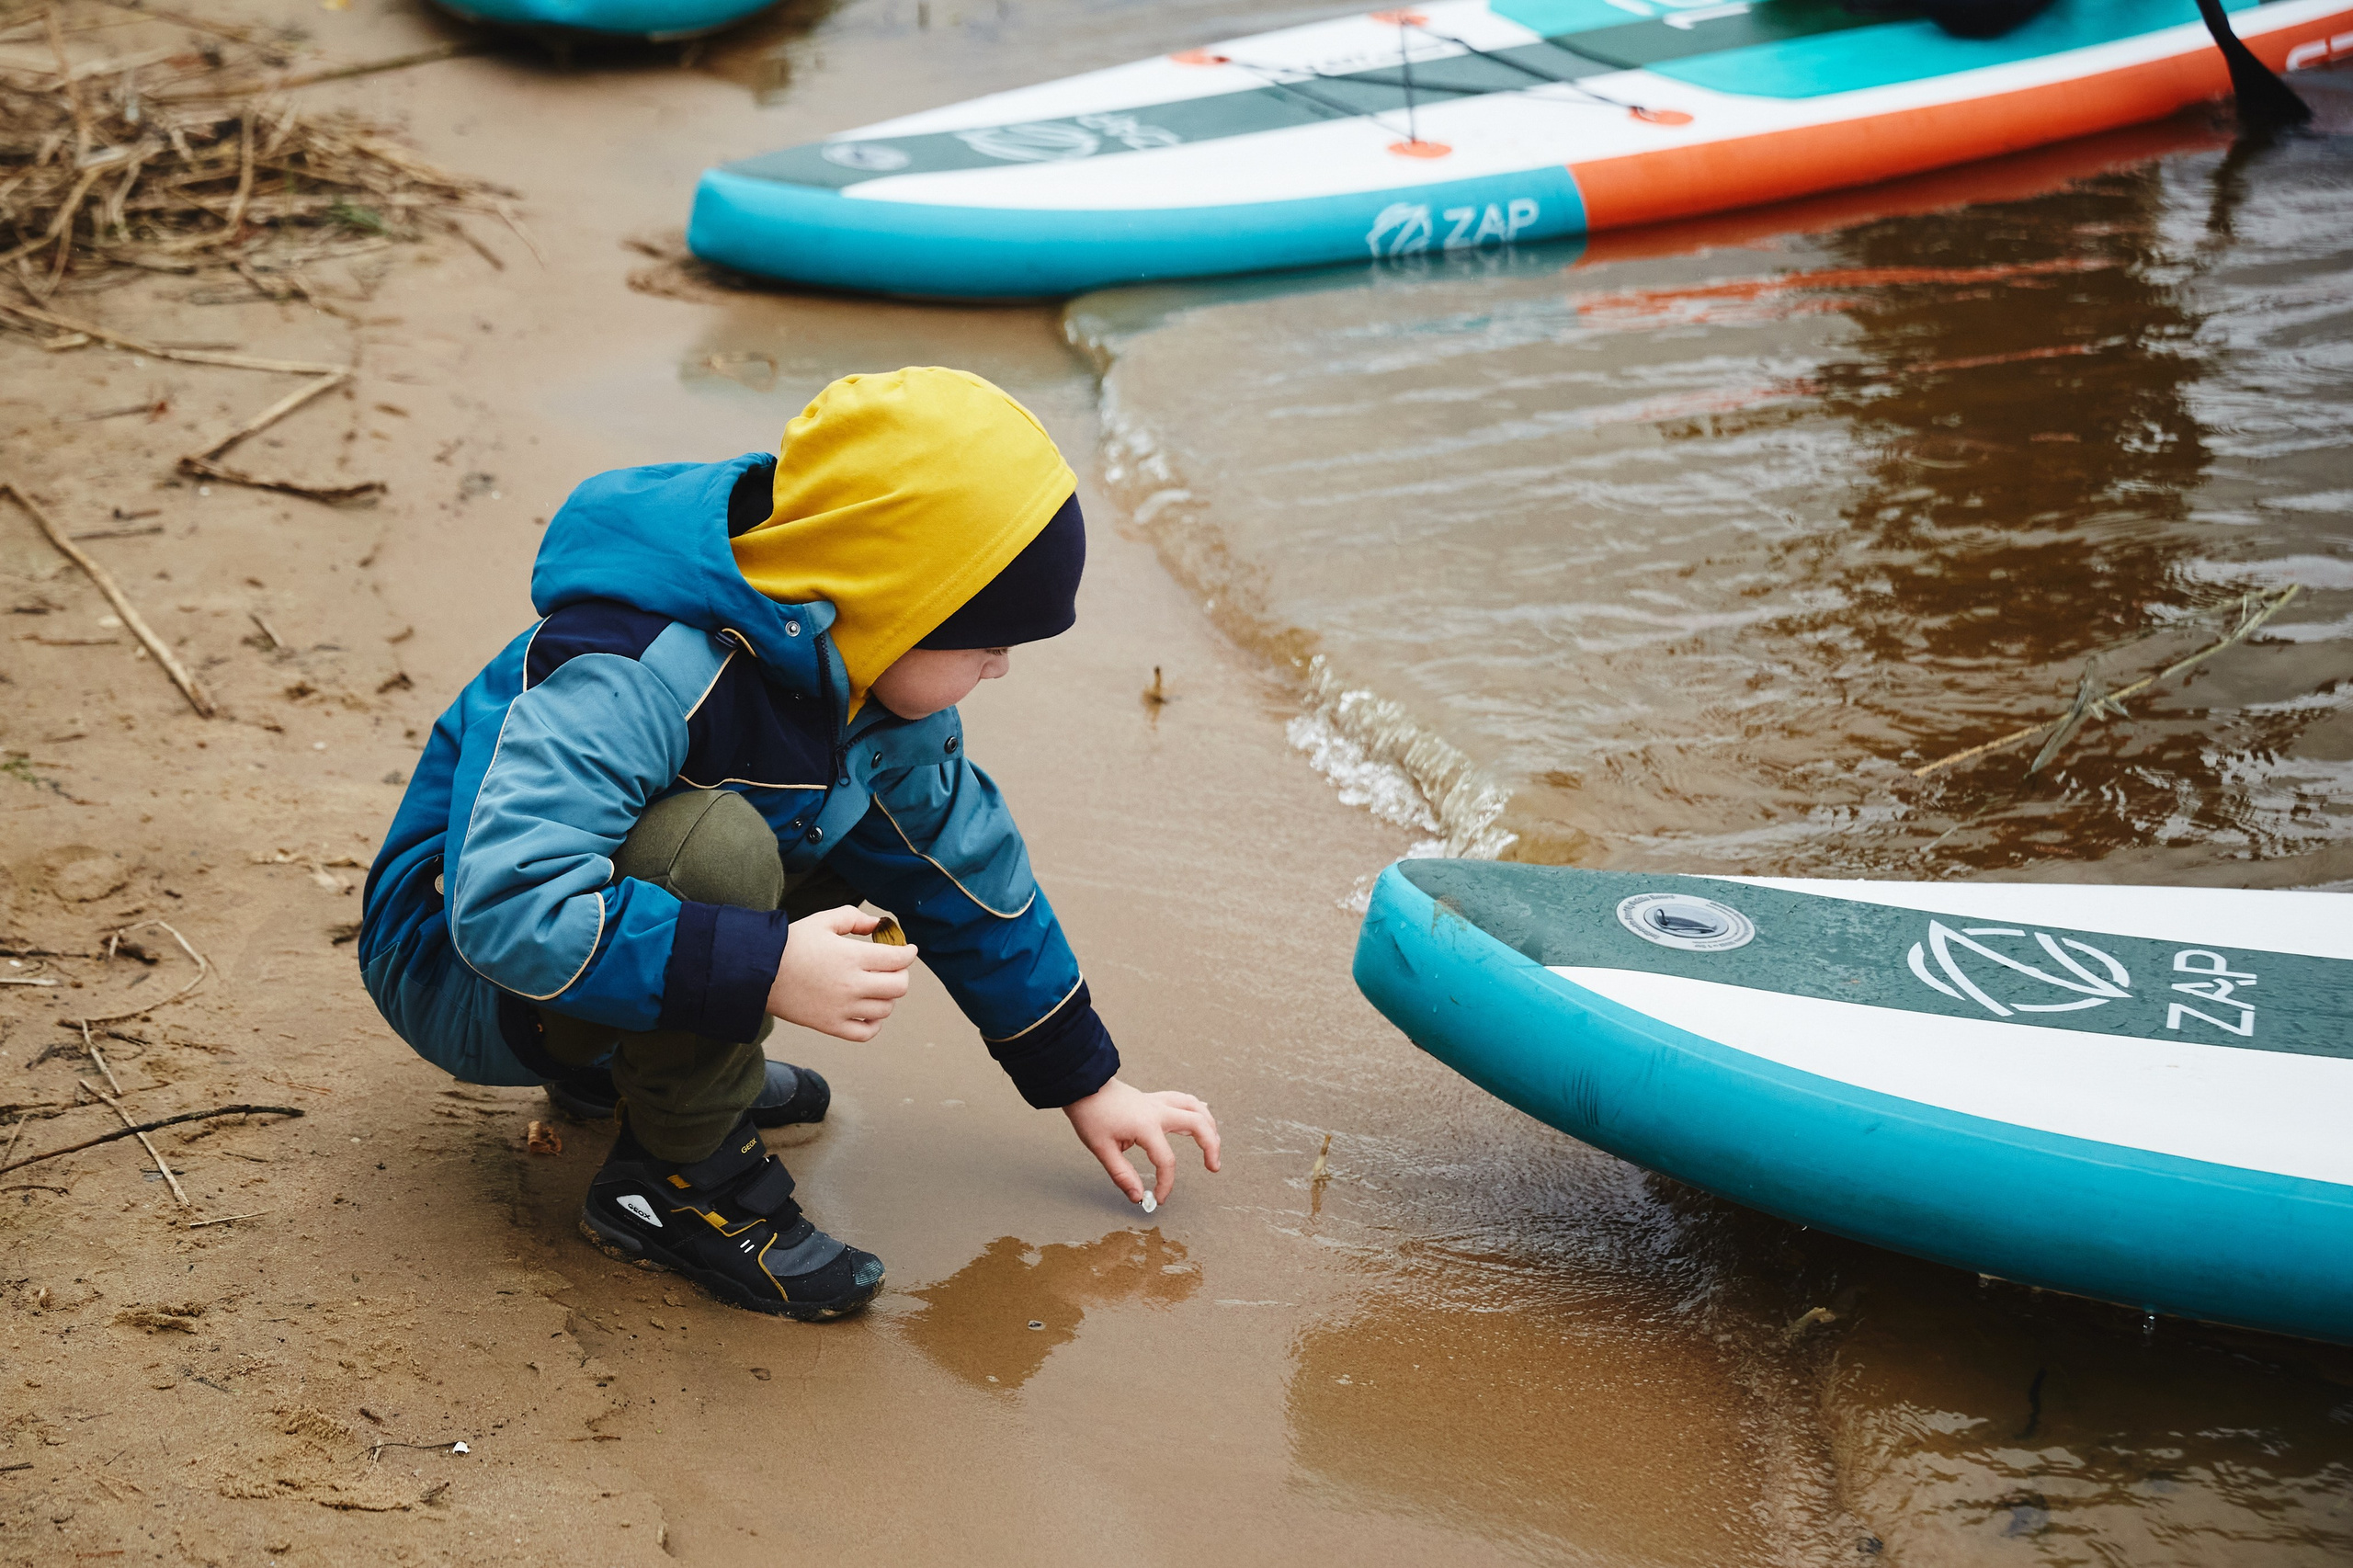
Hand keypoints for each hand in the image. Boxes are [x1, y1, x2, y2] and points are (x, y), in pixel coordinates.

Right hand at [766, 906, 918, 1041]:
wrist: (757, 971)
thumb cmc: (790, 944)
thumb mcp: (823, 921)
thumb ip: (854, 919)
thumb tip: (878, 924)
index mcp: (852, 957)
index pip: (898, 959)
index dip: (908, 952)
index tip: (908, 949)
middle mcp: (851, 985)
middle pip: (899, 986)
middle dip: (901, 974)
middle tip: (892, 968)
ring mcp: (842, 1008)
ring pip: (886, 1009)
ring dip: (888, 997)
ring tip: (877, 986)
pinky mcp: (830, 1025)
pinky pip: (866, 1033)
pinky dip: (875, 1024)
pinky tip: (869, 1011)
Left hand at [1063, 1078, 1220, 1207]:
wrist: (1084, 1087)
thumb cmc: (1091, 1116)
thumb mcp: (1102, 1149)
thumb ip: (1122, 1175)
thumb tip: (1138, 1196)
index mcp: (1145, 1126)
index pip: (1166, 1160)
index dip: (1166, 1184)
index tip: (1159, 1198)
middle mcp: (1158, 1111)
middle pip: (1198, 1125)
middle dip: (1211, 1147)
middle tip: (1213, 1167)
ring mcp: (1159, 1102)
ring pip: (1197, 1108)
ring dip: (1210, 1127)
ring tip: (1214, 1147)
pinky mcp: (1157, 1099)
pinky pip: (1186, 1101)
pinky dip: (1198, 1111)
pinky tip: (1203, 1120)